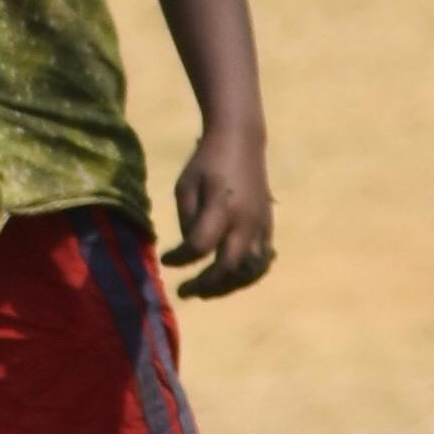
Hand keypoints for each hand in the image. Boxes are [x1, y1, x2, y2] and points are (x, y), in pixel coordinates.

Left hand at [171, 126, 273, 295]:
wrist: (241, 141)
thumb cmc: (206, 162)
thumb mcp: (186, 185)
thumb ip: (188, 220)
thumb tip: (191, 252)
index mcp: (220, 207)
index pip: (199, 246)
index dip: (179, 259)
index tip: (165, 259)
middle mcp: (245, 221)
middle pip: (228, 267)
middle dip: (206, 285)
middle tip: (186, 291)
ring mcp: (261, 225)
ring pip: (250, 271)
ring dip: (228, 285)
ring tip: (207, 289)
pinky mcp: (269, 226)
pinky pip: (262, 261)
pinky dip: (247, 275)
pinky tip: (231, 277)